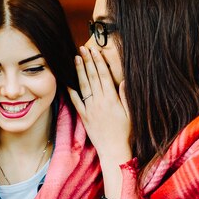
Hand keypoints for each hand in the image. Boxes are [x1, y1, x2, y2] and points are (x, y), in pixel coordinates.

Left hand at [68, 45, 131, 164]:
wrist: (114, 150)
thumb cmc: (126, 132)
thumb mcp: (131, 113)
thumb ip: (126, 96)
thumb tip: (124, 80)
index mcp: (112, 99)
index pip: (104, 76)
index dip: (99, 62)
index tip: (95, 51)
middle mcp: (100, 102)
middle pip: (92, 77)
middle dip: (87, 61)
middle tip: (82, 49)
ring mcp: (90, 109)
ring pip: (83, 86)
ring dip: (79, 71)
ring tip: (76, 58)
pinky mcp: (84, 117)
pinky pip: (76, 102)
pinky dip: (71, 91)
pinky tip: (67, 81)